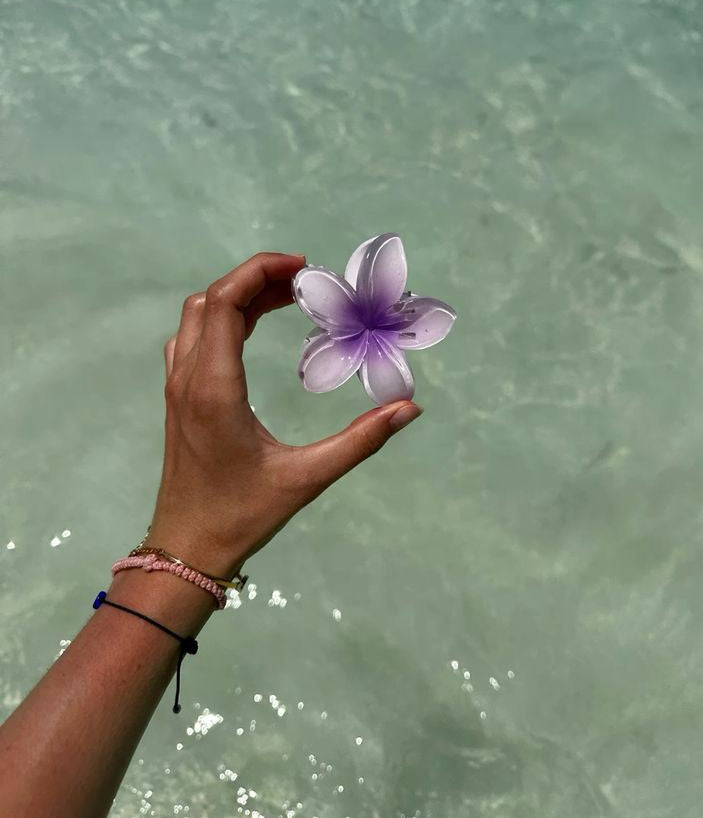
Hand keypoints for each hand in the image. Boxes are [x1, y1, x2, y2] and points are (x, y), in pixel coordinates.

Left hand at [147, 251, 422, 577]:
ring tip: (285, 298)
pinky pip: (193, 338)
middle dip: (255, 278)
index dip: (260, 272)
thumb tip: (409, 408)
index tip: (304, 269)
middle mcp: (189, 377)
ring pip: (198, 316)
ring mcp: (177, 386)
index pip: (225, 301)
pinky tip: (252, 329)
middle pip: (211, 299)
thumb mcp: (307, 478)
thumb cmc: (242, 514)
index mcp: (214, 386)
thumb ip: (360, 440)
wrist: (186, 547)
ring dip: (238, 296)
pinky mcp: (178, 398)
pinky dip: (222, 318)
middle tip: (305, 282)